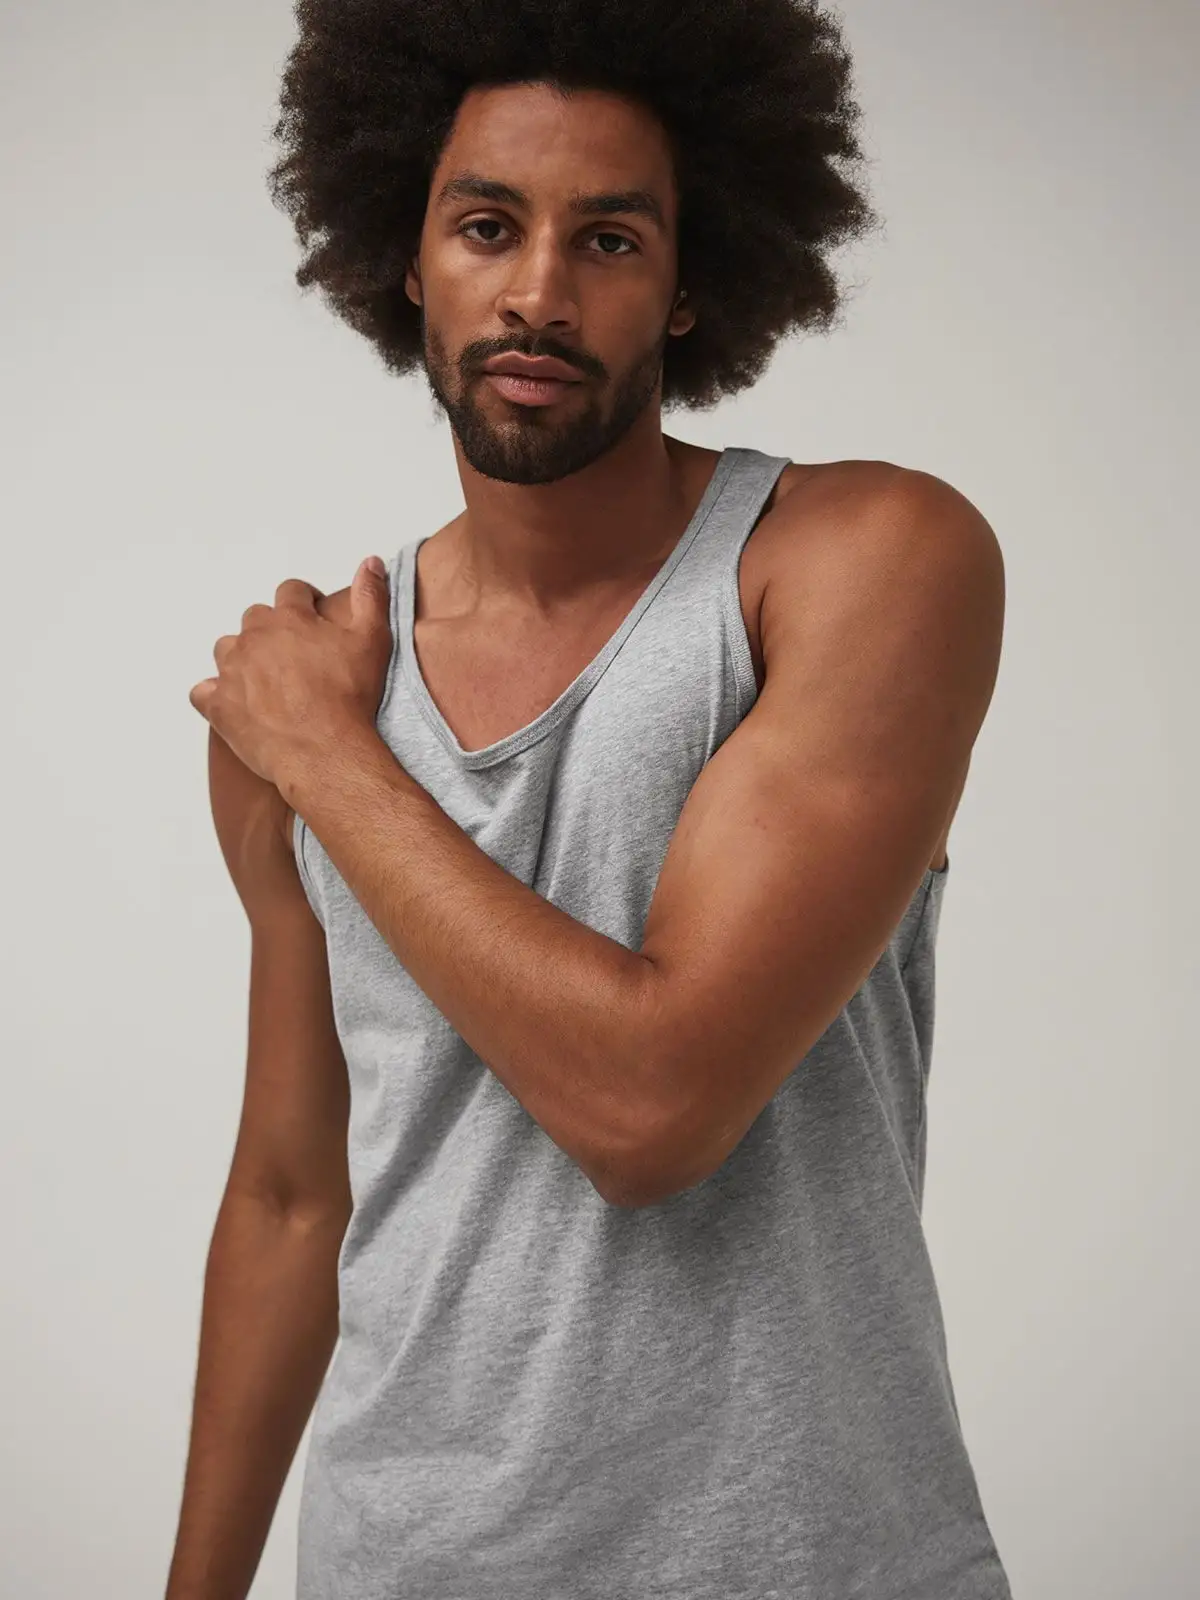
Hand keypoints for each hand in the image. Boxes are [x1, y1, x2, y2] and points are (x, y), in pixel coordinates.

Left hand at [189, 555, 392, 790]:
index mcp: (290, 618)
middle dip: (272, 630)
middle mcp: (255, 637)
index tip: (313, 617)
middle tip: (294, 655)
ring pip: (226, 649)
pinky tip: (232, 702)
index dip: (303, 602)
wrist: (325, 751)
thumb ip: (371, 596)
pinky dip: (214, 694)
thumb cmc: (350, 698)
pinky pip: (202, 691)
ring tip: (264, 678)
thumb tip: (370, 562)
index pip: (291, 592)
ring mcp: (232, 671)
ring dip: (242, 657)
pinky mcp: (219, 705)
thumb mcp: (372, 641)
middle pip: (255, 618)